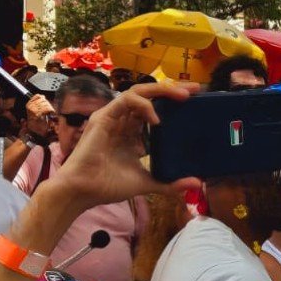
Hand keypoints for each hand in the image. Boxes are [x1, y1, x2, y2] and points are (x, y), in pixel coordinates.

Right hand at [50, 82, 199, 209]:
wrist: (83, 191)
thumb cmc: (108, 186)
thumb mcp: (147, 182)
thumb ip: (171, 183)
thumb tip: (196, 183)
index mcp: (131, 132)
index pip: (154, 108)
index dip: (172, 102)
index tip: (195, 100)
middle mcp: (122, 120)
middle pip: (148, 95)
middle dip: (172, 89)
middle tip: (194, 89)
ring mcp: (112, 117)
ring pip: (138, 91)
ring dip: (161, 90)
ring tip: (182, 96)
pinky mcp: (103, 117)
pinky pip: (125, 100)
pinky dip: (143, 104)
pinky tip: (156, 119)